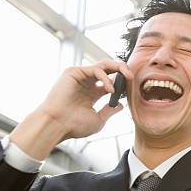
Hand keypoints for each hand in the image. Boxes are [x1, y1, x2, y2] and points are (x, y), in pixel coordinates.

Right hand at [9, 60, 132, 159]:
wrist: (57, 125)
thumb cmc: (74, 126)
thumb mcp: (98, 120)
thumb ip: (109, 111)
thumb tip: (121, 105)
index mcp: (92, 93)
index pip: (112, 81)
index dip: (123, 83)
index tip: (133, 87)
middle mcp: (87, 83)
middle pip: (109, 69)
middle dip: (123, 70)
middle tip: (132, 77)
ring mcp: (81, 77)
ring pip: (104, 64)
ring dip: (118, 67)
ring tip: (127, 77)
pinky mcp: (74, 72)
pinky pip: (95, 69)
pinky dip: (105, 78)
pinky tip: (109, 90)